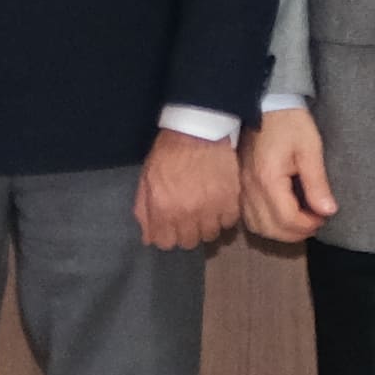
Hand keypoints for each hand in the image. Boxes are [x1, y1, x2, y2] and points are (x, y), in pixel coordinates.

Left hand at [133, 128, 245, 253]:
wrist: (198, 131)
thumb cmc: (168, 153)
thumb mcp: (147, 179)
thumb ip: (144, 210)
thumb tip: (148, 238)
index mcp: (163, 209)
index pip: (165, 243)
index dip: (167, 235)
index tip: (170, 225)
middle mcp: (187, 214)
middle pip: (189, 242)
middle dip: (186, 232)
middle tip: (188, 217)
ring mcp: (211, 209)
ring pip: (210, 235)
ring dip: (206, 226)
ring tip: (205, 211)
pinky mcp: (230, 201)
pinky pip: (229, 222)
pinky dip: (224, 217)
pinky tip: (219, 205)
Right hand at [242, 108, 338, 243]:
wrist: (266, 105)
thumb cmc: (291, 123)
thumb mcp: (310, 149)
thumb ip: (317, 182)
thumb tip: (328, 211)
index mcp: (268, 179)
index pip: (287, 219)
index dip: (309, 224)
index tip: (325, 216)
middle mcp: (250, 188)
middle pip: (271, 229)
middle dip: (297, 232)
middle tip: (315, 221)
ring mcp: (242, 188)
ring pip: (258, 227)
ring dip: (281, 231)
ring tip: (300, 219)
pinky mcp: (240, 186)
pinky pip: (249, 217)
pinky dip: (267, 223)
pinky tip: (282, 213)